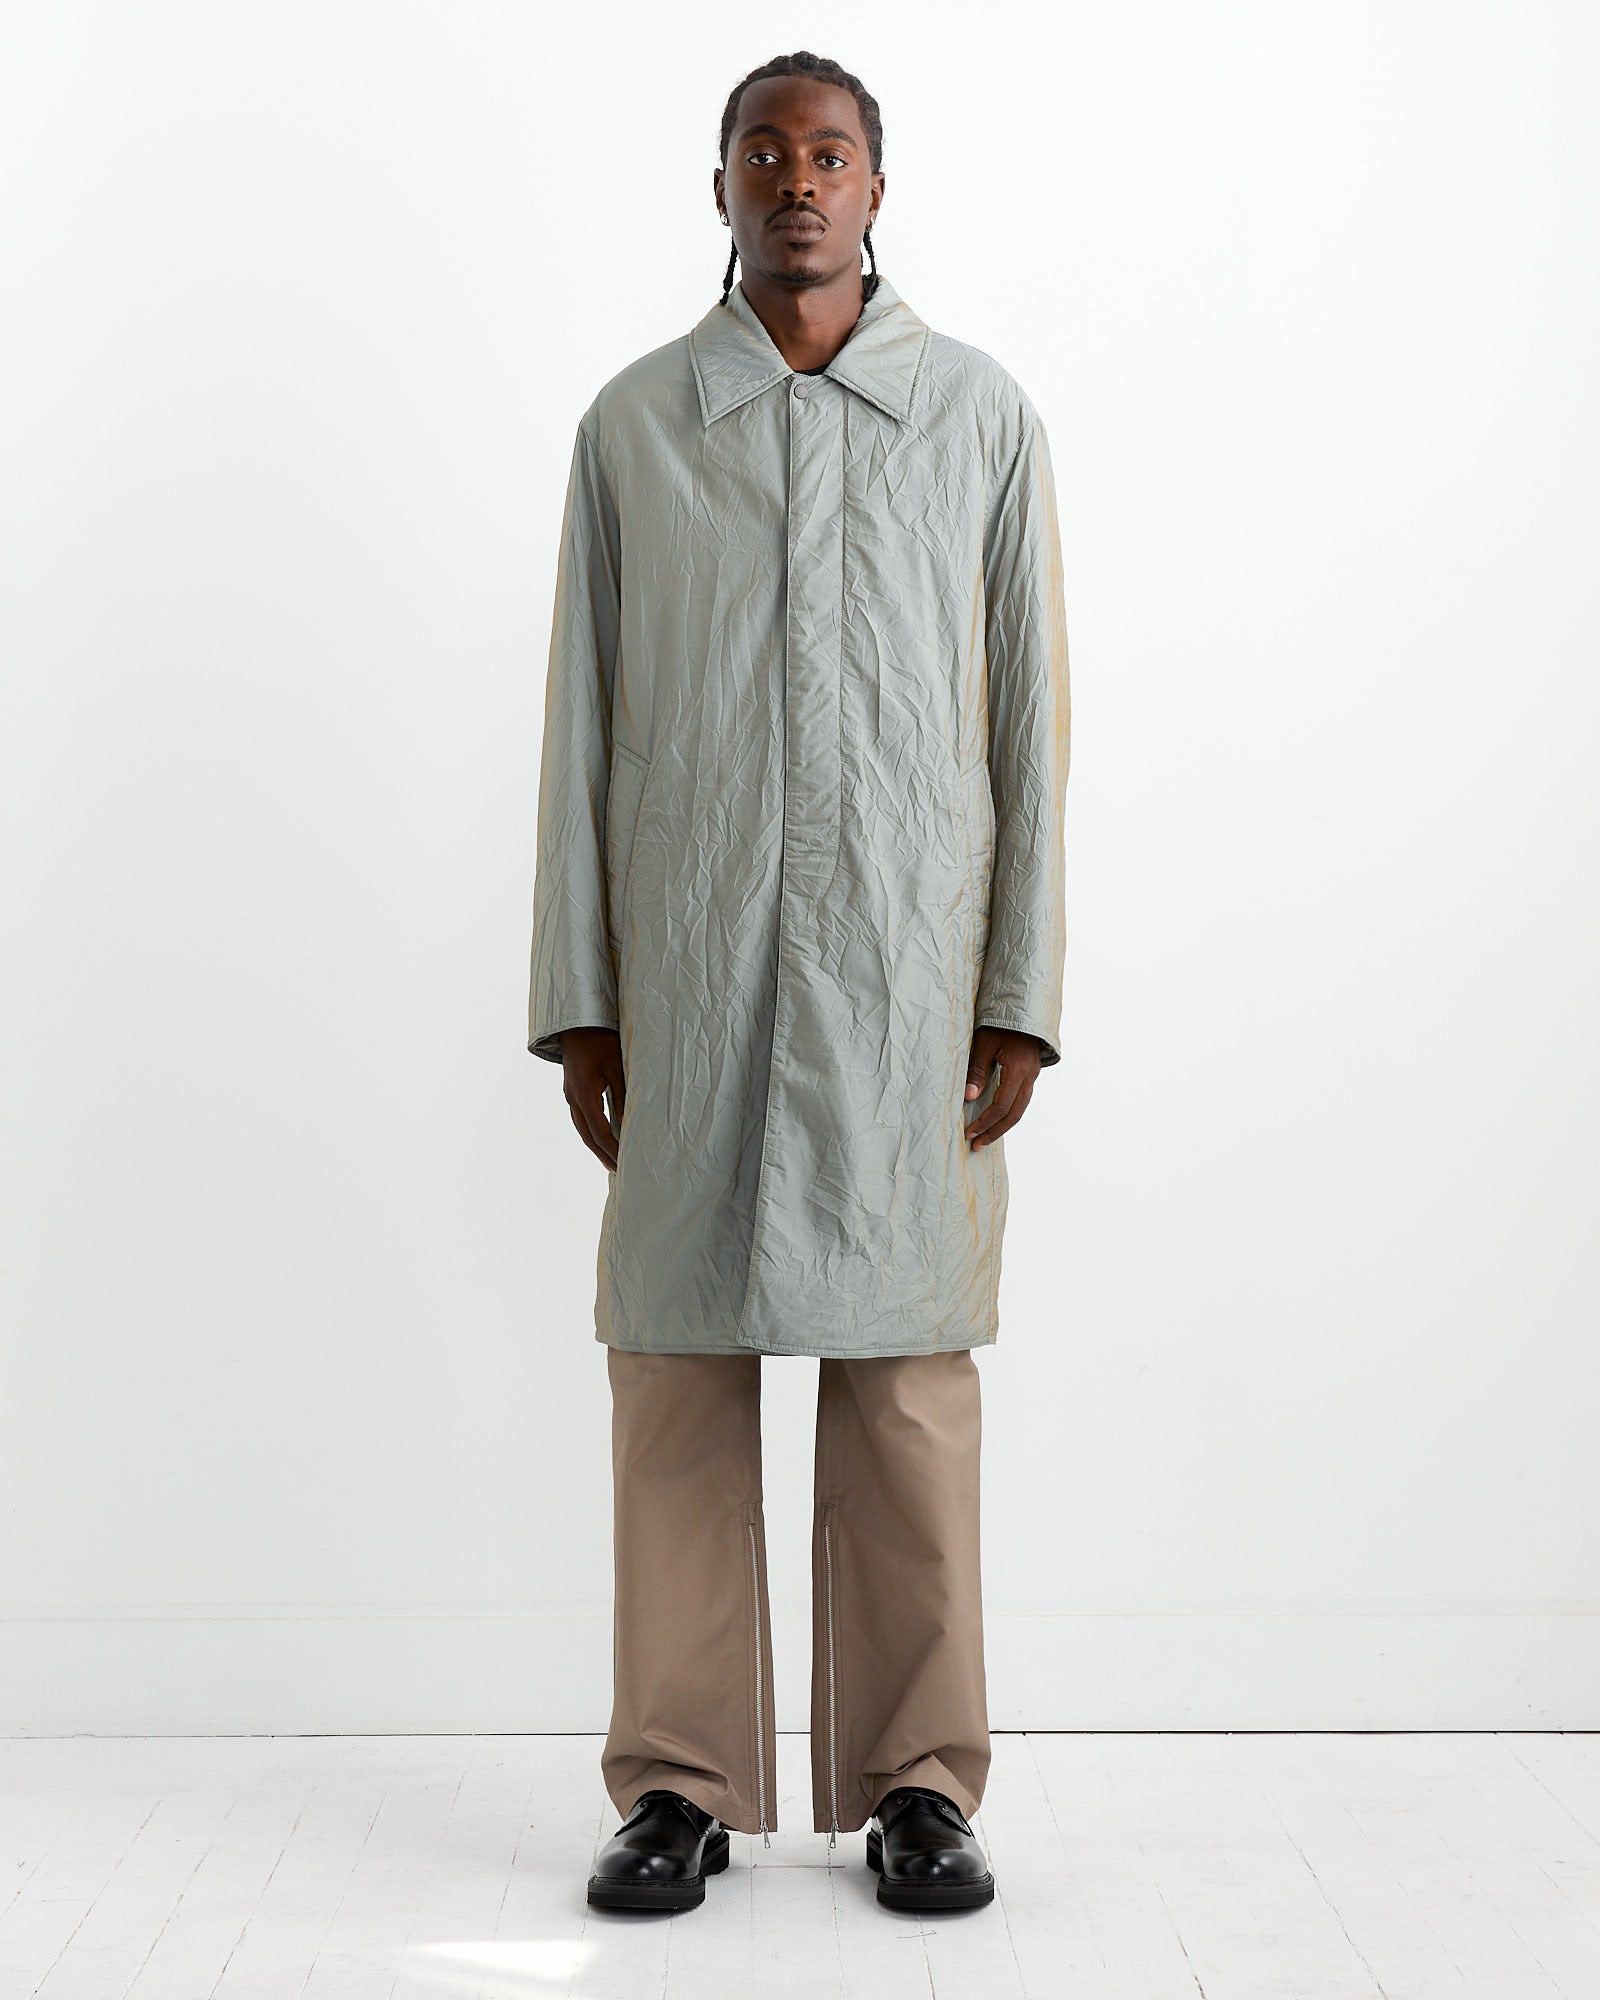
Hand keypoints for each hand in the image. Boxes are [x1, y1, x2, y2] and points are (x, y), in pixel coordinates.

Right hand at [561, 1026, 625, 1169]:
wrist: (577, 1022)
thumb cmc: (600, 1040)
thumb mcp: (616, 1066)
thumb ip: (622, 1095)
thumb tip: (627, 1123)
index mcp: (584, 1094)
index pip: (600, 1132)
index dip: (612, 1149)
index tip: (624, 1163)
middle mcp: (573, 1098)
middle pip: (587, 1135)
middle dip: (603, 1154)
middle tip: (618, 1171)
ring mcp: (570, 1094)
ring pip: (582, 1128)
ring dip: (596, 1145)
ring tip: (610, 1159)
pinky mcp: (572, 1089)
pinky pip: (580, 1118)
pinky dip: (591, 1131)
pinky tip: (600, 1135)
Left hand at [964, 1026, 1045, 1148]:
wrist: (1023, 1008)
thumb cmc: (1000, 1023)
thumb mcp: (983, 1043)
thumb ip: (976, 1071)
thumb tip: (968, 1098)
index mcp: (1018, 1070)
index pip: (1001, 1106)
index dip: (985, 1122)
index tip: (969, 1132)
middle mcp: (1029, 1076)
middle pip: (1014, 1114)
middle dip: (994, 1132)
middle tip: (977, 1145)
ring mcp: (1033, 1076)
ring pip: (1021, 1109)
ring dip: (1003, 1125)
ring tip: (986, 1138)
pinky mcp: (1031, 1073)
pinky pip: (1022, 1100)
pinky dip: (1010, 1113)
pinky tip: (998, 1118)